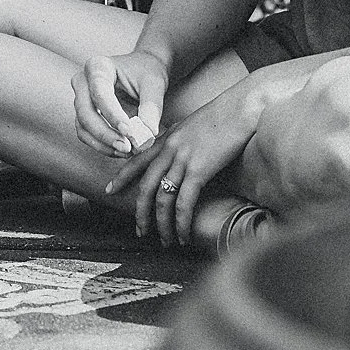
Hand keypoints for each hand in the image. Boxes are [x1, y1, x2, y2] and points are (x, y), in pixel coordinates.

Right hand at [72, 50, 170, 156]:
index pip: (100, 93)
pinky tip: (120, 151)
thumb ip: (151, 107)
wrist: (142, 70)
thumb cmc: (147, 72)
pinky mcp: (83, 114)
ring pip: (82, 126)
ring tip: (127, 151)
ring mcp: (80, 98)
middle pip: (85, 111)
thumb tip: (148, 133)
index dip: (112, 114)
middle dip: (105, 133)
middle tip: (127, 148)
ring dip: (103, 143)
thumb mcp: (154, 84)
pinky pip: (86, 134)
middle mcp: (82, 81)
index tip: (129, 132)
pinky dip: (102, 145)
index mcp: (97, 66)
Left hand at [105, 79, 264, 245]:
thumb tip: (179, 155)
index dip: (121, 177)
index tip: (109, 190)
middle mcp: (167, 150)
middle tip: (139, 230)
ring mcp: (181, 160)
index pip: (135, 160)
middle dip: (140, 212)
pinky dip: (181, 222)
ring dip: (162, 224)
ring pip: (162, 198)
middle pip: (145, 186)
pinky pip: (184, 202)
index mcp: (164, 139)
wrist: (239, 108)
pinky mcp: (198, 169)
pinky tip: (182, 235)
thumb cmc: (222, 116)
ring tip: (165, 240)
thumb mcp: (191, 127)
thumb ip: (180, 142)